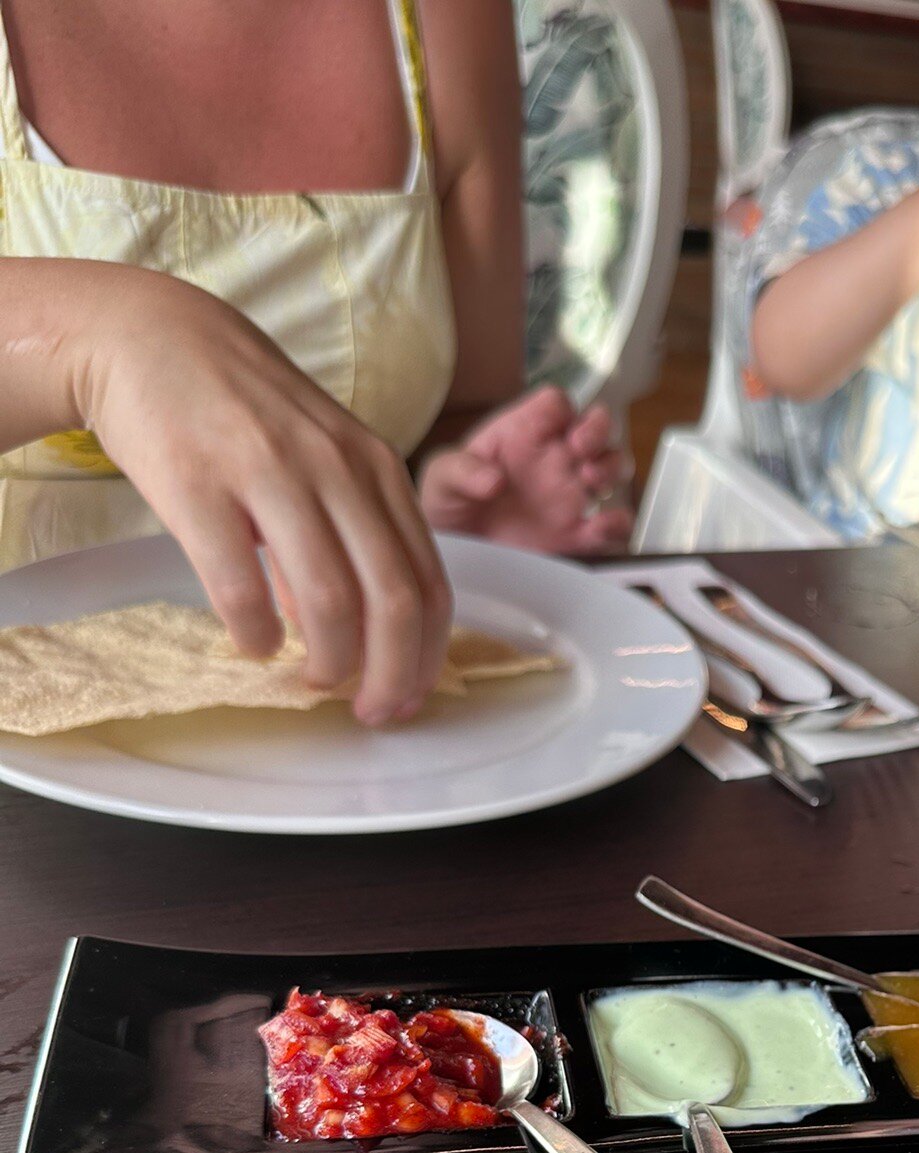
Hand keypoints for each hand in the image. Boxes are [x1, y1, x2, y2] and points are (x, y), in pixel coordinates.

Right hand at [76, 268, 448, 726]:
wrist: (149, 336)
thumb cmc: (245, 412)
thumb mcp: (324, 459)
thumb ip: (356, 533)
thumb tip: (369, 631)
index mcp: (376, 468)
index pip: (428, 581)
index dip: (426, 655)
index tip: (409, 697)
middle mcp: (336, 469)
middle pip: (393, 600)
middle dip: (391, 675)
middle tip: (371, 710)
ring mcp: (268, 473)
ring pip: (329, 599)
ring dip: (330, 661)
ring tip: (315, 680)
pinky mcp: (199, 485)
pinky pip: (241, 586)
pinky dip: (256, 634)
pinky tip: (255, 646)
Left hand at [419, 386, 632, 554]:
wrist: (457, 554)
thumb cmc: (449, 504)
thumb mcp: (441, 478)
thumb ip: (460, 470)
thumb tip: (492, 480)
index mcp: (524, 433)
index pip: (555, 403)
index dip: (561, 409)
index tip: (555, 426)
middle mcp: (554, 458)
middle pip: (596, 425)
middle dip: (598, 431)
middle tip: (581, 449)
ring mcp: (571, 494)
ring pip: (613, 466)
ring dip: (610, 468)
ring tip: (590, 481)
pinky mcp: (579, 534)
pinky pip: (613, 524)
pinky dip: (616, 524)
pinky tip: (598, 528)